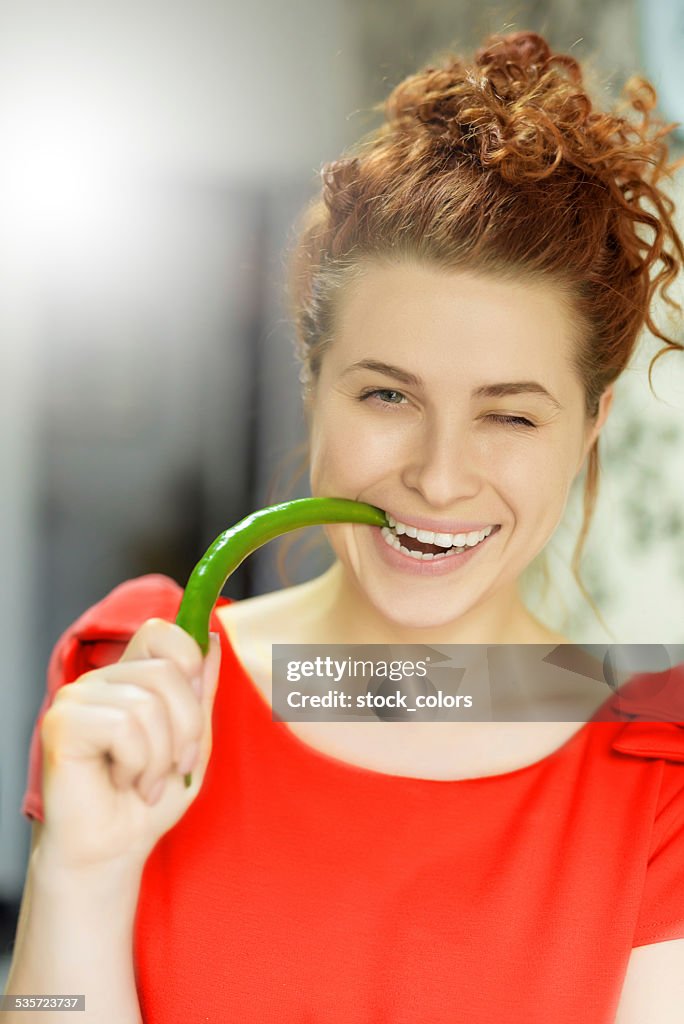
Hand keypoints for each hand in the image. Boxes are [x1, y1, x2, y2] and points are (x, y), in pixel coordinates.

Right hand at [38, 618, 220, 872]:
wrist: (113, 850)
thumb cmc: (149, 800)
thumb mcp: (193, 742)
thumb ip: (201, 692)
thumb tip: (212, 638)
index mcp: (130, 677)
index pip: (161, 631)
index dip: (189, 657)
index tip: (196, 699)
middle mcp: (101, 680)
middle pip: (167, 671)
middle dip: (187, 729)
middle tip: (174, 767)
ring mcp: (77, 697)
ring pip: (148, 703)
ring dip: (161, 757)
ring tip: (143, 782)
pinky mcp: (62, 722)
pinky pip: (124, 726)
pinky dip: (136, 765)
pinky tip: (121, 782)